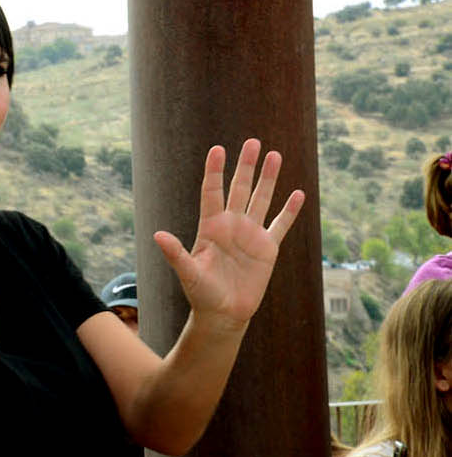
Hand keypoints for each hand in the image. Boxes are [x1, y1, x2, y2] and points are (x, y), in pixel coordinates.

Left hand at [154, 140, 304, 329]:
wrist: (224, 313)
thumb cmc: (201, 294)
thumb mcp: (188, 273)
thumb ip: (176, 254)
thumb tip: (158, 236)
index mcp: (210, 227)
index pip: (212, 192)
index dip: (215, 171)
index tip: (218, 149)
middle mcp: (231, 225)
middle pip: (239, 189)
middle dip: (246, 166)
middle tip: (252, 142)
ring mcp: (250, 234)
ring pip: (261, 199)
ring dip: (268, 179)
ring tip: (275, 155)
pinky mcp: (267, 248)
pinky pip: (280, 224)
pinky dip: (290, 210)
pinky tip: (298, 194)